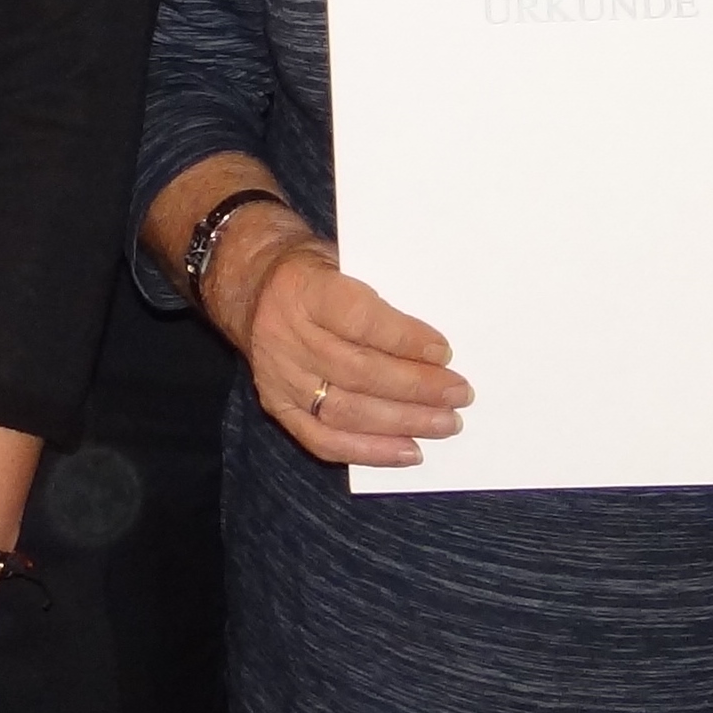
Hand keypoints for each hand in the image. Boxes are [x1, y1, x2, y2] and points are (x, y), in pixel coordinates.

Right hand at [207, 217, 466, 467]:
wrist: (252, 285)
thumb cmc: (314, 274)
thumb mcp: (342, 260)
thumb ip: (379, 296)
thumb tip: (434, 343)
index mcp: (304, 290)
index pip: (359, 319)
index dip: (404, 338)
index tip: (444, 352)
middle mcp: (286, 337)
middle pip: (357, 371)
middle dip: (415, 387)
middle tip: (459, 394)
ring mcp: (279, 378)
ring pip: (345, 411)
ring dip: (402, 422)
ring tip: (445, 424)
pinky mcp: (277, 407)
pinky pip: (322, 440)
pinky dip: (368, 451)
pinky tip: (407, 451)